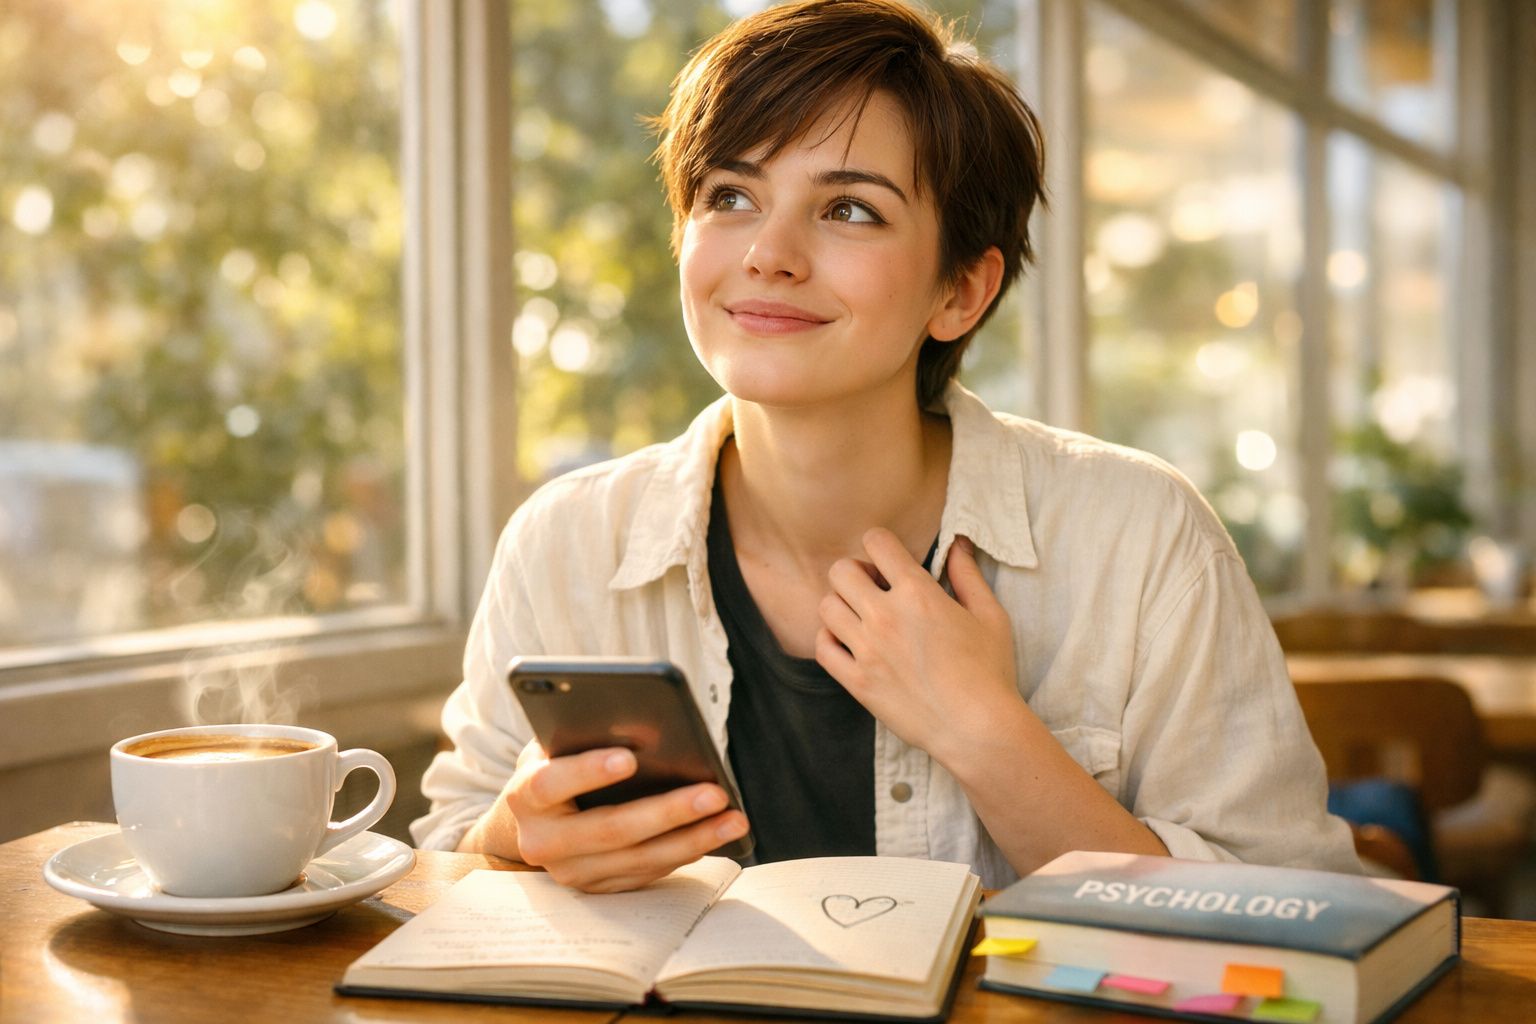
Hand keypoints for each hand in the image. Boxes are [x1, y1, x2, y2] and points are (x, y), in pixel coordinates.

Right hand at [470, 740, 749, 892]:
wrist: (530, 821)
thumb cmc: (554, 764)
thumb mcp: (556, 743)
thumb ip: (584, 735)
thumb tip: (644, 726)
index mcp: (525, 796)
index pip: (552, 784)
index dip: (588, 771)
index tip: (629, 757)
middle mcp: (542, 842)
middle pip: (610, 830)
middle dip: (668, 812)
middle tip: (714, 793)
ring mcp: (570, 872)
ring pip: (637, 859)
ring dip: (692, 839)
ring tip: (733, 818)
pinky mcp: (597, 888)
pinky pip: (647, 873)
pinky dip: (684, 853)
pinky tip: (715, 833)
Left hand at [816, 531, 1021, 765]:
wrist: (977, 728)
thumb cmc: (990, 672)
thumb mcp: (990, 615)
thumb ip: (967, 575)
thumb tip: (958, 543)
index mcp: (918, 593)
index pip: (876, 542)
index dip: (881, 545)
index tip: (890, 561)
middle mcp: (885, 616)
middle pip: (841, 570)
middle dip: (857, 572)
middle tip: (874, 589)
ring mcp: (866, 650)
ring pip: (826, 606)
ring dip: (842, 605)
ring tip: (863, 618)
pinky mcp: (857, 681)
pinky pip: (821, 648)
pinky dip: (830, 640)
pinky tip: (851, 644)